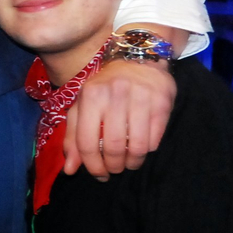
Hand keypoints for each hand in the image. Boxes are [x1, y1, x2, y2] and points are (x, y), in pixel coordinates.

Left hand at [64, 60, 174, 179]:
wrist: (138, 58)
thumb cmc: (105, 87)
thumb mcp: (83, 105)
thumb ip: (73, 136)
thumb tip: (70, 169)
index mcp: (90, 96)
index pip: (86, 142)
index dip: (92, 165)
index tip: (99, 174)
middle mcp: (114, 96)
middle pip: (112, 147)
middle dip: (113, 166)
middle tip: (115, 170)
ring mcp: (140, 98)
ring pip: (136, 147)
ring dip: (132, 163)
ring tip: (129, 163)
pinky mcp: (162, 103)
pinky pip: (154, 140)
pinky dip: (147, 150)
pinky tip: (142, 147)